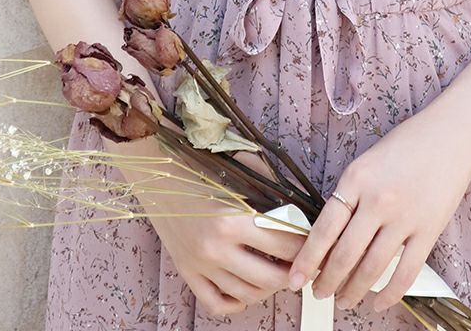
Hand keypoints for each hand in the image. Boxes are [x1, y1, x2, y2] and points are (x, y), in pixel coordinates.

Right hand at [113, 142, 301, 317]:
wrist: (156, 174)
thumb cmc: (199, 167)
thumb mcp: (238, 170)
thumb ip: (269, 186)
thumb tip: (300, 205)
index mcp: (232, 219)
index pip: (284, 242)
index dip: (305, 244)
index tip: (315, 241)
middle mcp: (216, 248)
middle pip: (271, 276)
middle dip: (293, 272)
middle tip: (302, 264)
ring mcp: (201, 265)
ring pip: (248, 294)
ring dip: (270, 288)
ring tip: (280, 274)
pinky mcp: (187, 273)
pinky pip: (218, 303)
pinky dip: (238, 302)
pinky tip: (248, 289)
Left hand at [286, 107, 470, 313]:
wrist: (450, 134)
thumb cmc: (406, 144)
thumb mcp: (367, 162)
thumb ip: (350, 195)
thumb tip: (330, 237)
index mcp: (356, 179)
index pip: (324, 229)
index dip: (307, 260)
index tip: (294, 279)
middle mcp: (377, 200)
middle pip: (345, 255)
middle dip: (327, 281)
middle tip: (318, 293)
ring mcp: (404, 217)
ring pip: (372, 269)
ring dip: (354, 291)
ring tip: (344, 301)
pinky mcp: (429, 231)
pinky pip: (406, 273)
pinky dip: (390, 294)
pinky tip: (379, 302)